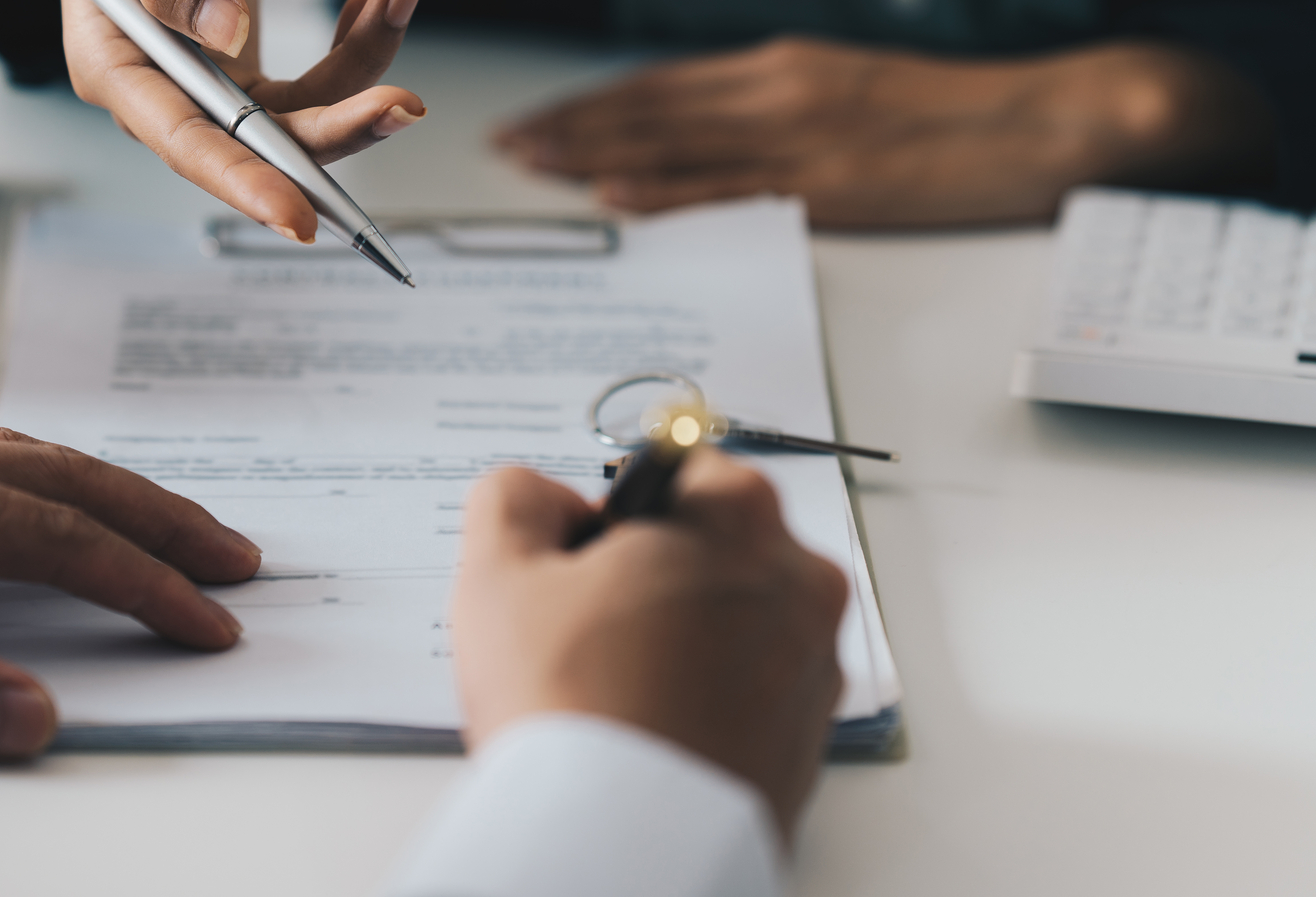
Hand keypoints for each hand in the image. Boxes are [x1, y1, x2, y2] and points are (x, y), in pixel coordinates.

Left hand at [0, 423, 260, 758]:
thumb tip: (36, 713)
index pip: (56, 538)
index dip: (142, 584)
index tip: (209, 624)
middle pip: (65, 476)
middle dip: (158, 519)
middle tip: (237, 561)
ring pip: (32, 460)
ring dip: (114, 495)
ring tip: (177, 532)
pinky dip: (57, 487)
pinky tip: (60, 511)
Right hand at [37, 0, 427, 242]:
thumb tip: (228, 31)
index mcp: (114, 67)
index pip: (184, 143)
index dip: (243, 182)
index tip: (298, 215)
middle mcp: (165, 93)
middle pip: (259, 144)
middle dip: (338, 130)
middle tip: (403, 106)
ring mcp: (213, 87)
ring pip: (303, 118)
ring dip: (364, 71)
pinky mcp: (248, 69)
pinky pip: (317, 83)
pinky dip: (357, 46)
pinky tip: (376, 1)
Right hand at [452, 450, 847, 838]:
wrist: (620, 845)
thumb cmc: (570, 703)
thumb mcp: (500, 572)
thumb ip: (514, 498)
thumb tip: (541, 500)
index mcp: (739, 516)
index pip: (676, 470)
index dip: (613, 512)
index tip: (577, 562)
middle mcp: (798, 581)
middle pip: (715, 547)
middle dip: (655, 575)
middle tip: (583, 630)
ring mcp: (815, 667)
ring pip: (735, 623)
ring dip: (683, 640)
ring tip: (611, 694)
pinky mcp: (810, 743)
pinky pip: (750, 695)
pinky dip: (705, 702)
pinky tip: (645, 732)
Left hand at [494, 36, 1275, 226]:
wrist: (1048, 117)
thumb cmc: (953, 115)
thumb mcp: (852, 91)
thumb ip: (781, 109)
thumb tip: (712, 136)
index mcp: (784, 68)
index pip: (663, 86)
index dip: (592, 102)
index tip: (537, 117)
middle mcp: (780, 90)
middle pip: (651, 108)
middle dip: (570, 125)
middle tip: (503, 142)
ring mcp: (803, 136)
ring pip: (675, 143)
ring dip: (594, 152)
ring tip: (531, 164)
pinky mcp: (832, 184)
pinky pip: (729, 189)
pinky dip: (666, 189)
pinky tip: (614, 194)